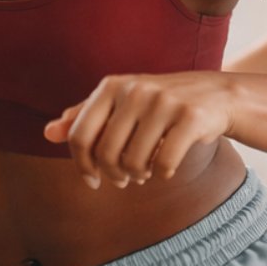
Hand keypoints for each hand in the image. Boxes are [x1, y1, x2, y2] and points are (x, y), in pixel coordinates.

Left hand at [43, 72, 233, 189]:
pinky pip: (163, 164)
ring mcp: (164, 102)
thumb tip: (47, 133)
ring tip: (145, 171)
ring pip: (134, 162)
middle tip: (124, 179)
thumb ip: (86, 117)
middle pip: (105, 153)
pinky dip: (163, 174)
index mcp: (112, 86)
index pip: (80, 136)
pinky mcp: (191, 117)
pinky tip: (166, 168)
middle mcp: (135, 89)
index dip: (82, 165)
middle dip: (113, 175)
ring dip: (139, 176)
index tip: (92, 180)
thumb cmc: (162, 104)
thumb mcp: (121, 104)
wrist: (219, 95)